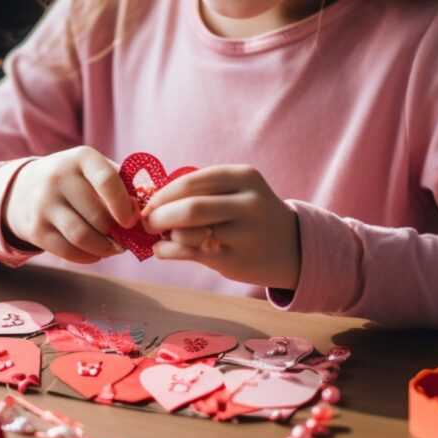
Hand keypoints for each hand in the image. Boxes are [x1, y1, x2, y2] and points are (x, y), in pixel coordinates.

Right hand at [2, 147, 137, 262]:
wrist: (23, 189)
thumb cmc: (74, 180)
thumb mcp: (93, 169)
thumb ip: (122, 183)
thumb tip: (150, 205)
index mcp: (81, 158)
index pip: (107, 181)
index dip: (124, 205)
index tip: (132, 221)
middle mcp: (58, 178)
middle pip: (98, 215)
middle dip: (116, 232)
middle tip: (126, 239)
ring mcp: (44, 204)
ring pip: (82, 236)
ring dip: (104, 248)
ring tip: (113, 248)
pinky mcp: (35, 228)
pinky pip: (68, 251)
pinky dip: (88, 257)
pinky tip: (96, 253)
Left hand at [141, 165, 300, 288]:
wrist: (290, 245)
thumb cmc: (250, 213)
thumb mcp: (237, 190)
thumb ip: (200, 191)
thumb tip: (151, 201)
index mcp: (244, 177)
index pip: (191, 182)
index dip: (163, 193)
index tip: (148, 202)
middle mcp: (248, 204)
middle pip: (191, 209)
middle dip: (160, 216)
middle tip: (147, 221)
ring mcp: (245, 234)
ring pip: (190, 234)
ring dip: (167, 236)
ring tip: (163, 235)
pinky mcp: (236, 260)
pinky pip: (191, 255)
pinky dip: (168, 252)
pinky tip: (163, 250)